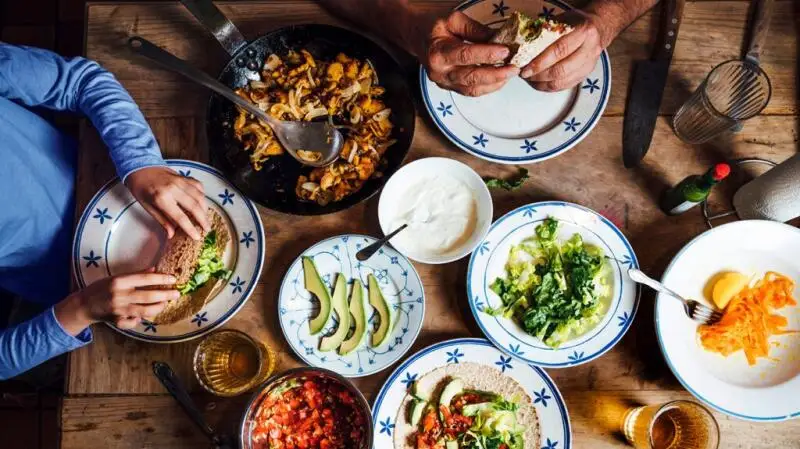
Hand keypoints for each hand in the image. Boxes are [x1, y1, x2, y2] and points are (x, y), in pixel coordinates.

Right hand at [54, 271, 178, 334]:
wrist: (84, 305)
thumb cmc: (101, 288)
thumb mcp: (116, 277)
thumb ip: (135, 275)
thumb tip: (154, 269)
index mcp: (119, 282)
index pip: (145, 279)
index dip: (161, 279)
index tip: (173, 279)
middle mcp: (119, 296)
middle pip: (148, 296)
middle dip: (165, 295)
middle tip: (177, 293)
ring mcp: (119, 310)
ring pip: (145, 311)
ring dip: (159, 307)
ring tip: (166, 303)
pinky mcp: (118, 322)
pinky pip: (135, 321)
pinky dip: (141, 318)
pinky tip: (144, 314)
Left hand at [126, 166, 209, 239]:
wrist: (140, 168)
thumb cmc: (141, 189)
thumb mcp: (148, 207)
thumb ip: (162, 220)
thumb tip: (172, 234)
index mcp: (161, 198)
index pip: (180, 217)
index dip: (190, 229)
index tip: (197, 237)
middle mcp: (173, 188)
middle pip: (194, 206)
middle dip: (203, 220)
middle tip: (207, 229)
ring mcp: (181, 181)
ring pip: (200, 196)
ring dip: (205, 209)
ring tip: (206, 218)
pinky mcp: (185, 177)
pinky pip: (198, 186)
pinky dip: (202, 196)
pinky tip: (201, 203)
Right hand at [422, 11, 519, 96]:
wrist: (416, 38)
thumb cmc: (434, 26)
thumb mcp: (453, 19)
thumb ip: (475, 29)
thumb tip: (499, 37)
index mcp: (438, 52)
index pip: (465, 55)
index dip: (487, 54)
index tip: (505, 51)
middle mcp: (439, 72)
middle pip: (471, 77)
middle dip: (496, 74)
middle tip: (514, 68)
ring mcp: (444, 83)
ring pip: (472, 89)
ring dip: (494, 83)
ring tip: (511, 73)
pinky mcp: (450, 88)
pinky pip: (471, 92)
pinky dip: (488, 87)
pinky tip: (500, 79)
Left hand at [520, 10, 610, 91]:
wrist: (599, 27)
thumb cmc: (577, 22)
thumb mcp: (563, 19)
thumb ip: (546, 31)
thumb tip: (524, 45)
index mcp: (583, 32)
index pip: (559, 51)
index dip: (540, 62)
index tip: (525, 68)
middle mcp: (589, 49)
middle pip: (561, 70)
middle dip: (539, 75)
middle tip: (525, 75)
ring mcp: (589, 64)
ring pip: (563, 81)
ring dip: (543, 83)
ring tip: (530, 80)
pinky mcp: (586, 74)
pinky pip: (566, 85)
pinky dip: (551, 87)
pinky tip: (540, 83)